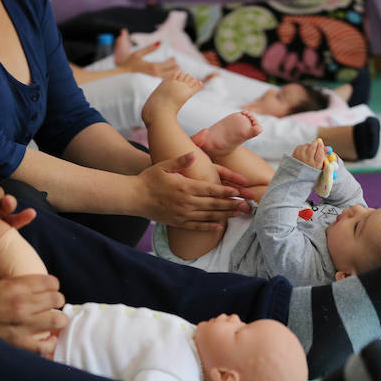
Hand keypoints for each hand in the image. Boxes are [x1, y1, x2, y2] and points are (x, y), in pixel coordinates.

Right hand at [0, 276, 67, 355]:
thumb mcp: (1, 284)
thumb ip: (24, 287)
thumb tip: (46, 291)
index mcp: (16, 286)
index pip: (52, 282)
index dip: (53, 286)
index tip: (49, 291)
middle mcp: (21, 304)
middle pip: (58, 299)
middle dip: (57, 301)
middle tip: (51, 306)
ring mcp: (21, 325)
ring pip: (57, 320)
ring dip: (58, 320)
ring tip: (52, 321)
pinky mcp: (17, 343)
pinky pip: (45, 345)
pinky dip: (50, 342)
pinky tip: (47, 338)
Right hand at [117, 42, 179, 79]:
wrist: (123, 75)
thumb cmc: (130, 63)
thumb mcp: (138, 53)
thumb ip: (150, 48)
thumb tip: (160, 41)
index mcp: (152, 67)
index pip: (167, 64)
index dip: (172, 61)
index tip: (173, 57)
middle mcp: (154, 74)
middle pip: (170, 72)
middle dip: (175, 67)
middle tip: (175, 62)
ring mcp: (154, 79)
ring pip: (169, 78)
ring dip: (173, 73)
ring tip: (175, 68)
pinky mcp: (153, 82)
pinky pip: (164, 81)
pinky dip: (169, 78)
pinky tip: (169, 74)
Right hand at [135, 152, 251, 229]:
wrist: (134, 197)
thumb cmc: (149, 179)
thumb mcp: (164, 165)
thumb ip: (180, 161)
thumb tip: (194, 153)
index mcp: (184, 186)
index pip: (210, 189)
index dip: (225, 191)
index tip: (238, 192)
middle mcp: (185, 202)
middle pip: (213, 204)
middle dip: (231, 204)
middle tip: (246, 205)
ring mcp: (182, 214)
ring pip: (208, 216)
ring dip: (225, 215)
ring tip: (239, 214)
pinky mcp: (178, 222)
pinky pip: (197, 226)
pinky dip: (209, 227)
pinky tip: (220, 226)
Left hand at [292, 139, 325, 168]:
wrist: (298, 175)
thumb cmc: (312, 169)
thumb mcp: (320, 165)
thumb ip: (325, 156)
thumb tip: (328, 148)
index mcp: (316, 166)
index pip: (320, 153)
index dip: (321, 147)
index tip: (321, 144)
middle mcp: (308, 162)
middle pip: (313, 147)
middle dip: (315, 143)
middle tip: (316, 142)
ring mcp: (300, 158)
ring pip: (306, 145)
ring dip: (309, 146)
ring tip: (309, 151)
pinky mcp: (294, 156)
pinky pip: (300, 146)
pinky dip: (302, 147)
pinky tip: (303, 152)